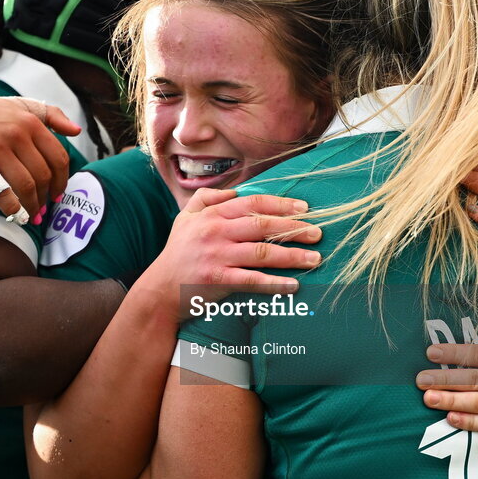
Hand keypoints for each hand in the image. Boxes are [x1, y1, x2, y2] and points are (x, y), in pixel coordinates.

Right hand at [0, 97, 80, 220]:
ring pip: (26, 185)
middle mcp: (16, 134)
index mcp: (30, 122)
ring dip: (32, 206)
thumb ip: (52, 115)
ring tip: (32, 216)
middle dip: (46, 197)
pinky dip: (12, 208)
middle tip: (43, 209)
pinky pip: (2, 192)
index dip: (62, 180)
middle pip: (43, 175)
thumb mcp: (20, 106)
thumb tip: (77, 131)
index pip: (58, 158)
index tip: (57, 193)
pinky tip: (16, 216)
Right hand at [140, 188, 321, 318]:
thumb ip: (207, 199)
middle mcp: (216, 232)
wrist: (159, 290)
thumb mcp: (185, 218)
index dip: (281, 204)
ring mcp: (217, 256)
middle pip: (263, 225)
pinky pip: (253, 280)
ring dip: (292, 256)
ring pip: (263, 252)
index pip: (253, 203)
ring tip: (315, 259)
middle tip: (317, 233)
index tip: (304, 208)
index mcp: (212, 215)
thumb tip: (235, 189)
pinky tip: (294, 285)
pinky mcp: (218, 280)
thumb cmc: (177, 253)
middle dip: (294, 228)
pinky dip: (275, 283)